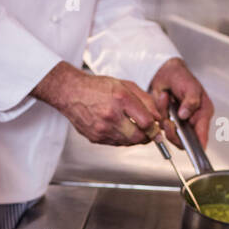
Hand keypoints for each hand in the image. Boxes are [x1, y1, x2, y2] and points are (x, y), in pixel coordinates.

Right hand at [34, 63, 162, 145]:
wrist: (71, 93)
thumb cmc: (98, 87)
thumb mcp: (125, 85)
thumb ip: (145, 100)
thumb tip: (158, 117)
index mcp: (121, 99)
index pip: (146, 122)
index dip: (155, 127)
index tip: (157, 127)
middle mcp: (111, 115)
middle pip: (139, 136)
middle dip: (148, 136)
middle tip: (150, 131)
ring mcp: (102, 128)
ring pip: (128, 142)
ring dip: (136, 138)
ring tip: (134, 127)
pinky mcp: (96, 137)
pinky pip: (116, 143)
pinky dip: (123, 138)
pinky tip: (121, 128)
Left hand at [150, 60, 213, 149]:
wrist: (165, 73)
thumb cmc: (182, 77)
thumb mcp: (190, 86)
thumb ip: (191, 101)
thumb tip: (186, 115)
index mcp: (203, 113)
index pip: (202, 134)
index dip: (199, 144)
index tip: (194, 149)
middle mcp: (192, 121)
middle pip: (185, 140)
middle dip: (175, 132)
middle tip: (168, 121)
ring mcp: (180, 123)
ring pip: (172, 135)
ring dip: (166, 123)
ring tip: (165, 104)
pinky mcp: (168, 122)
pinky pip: (162, 127)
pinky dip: (160, 115)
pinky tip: (163, 101)